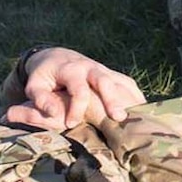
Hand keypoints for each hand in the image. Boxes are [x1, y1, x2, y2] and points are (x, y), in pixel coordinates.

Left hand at [1, 48, 145, 130]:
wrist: (57, 57)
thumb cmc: (45, 77)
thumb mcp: (35, 85)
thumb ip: (41, 100)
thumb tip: (55, 113)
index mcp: (71, 70)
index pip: (78, 88)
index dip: (76, 107)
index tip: (71, 124)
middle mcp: (91, 68)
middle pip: (105, 81)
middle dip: (112, 99)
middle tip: (118, 118)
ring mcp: (105, 71)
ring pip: (121, 82)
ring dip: (130, 100)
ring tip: (140, 119)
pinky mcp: (113, 75)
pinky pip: (128, 85)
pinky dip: (137, 97)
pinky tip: (146, 114)